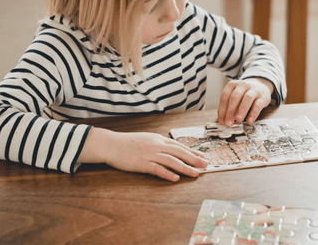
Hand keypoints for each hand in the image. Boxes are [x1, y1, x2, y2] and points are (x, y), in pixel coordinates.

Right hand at [79, 128, 207, 181]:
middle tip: (205, 165)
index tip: (202, 157)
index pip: (179, 145)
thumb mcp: (146, 139)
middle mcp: (156, 145)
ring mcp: (149, 154)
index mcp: (158, 139)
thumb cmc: (128, 143)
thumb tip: (171, 149)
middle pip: (179, 152)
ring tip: (195, 173)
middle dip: (194, 159)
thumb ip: (158, 144)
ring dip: (185, 167)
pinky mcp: (142, 163)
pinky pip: (157, 169)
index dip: (192, 152)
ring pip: (171, 160)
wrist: (111, 144)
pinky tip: (175, 178)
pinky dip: (167, 173)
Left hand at [217, 78, 273, 126]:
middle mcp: (243, 85)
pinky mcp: (262, 97)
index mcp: (233, 84)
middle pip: (235, 97)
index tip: (221, 120)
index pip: (225, 96)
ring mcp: (253, 90)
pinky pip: (258, 105)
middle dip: (230, 111)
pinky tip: (249, 121)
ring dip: (241, 110)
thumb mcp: (235, 96)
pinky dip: (253, 113)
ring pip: (247, 98)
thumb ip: (228, 106)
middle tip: (228, 122)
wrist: (260, 87)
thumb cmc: (244, 94)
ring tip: (238, 120)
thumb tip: (222, 119)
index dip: (222, 109)